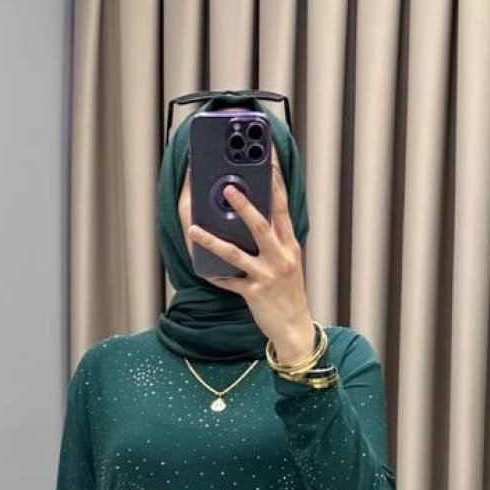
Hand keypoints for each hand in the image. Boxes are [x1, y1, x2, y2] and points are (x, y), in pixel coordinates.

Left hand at [187, 154, 315, 362]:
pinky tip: (200, 267)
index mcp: (290, 245)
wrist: (295, 327)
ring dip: (213, 240)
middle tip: (227, 187)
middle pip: (261, 225)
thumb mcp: (289, 262)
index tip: (266, 162)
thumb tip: (255, 217)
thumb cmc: (289, 293)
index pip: (282, 208)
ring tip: (194, 228)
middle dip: (244, 205)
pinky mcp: (254, 294)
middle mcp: (281, 258)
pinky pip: (229, 282)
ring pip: (237, 254)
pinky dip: (215, 275)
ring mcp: (267, 276)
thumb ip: (276, 240)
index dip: (275, 183)